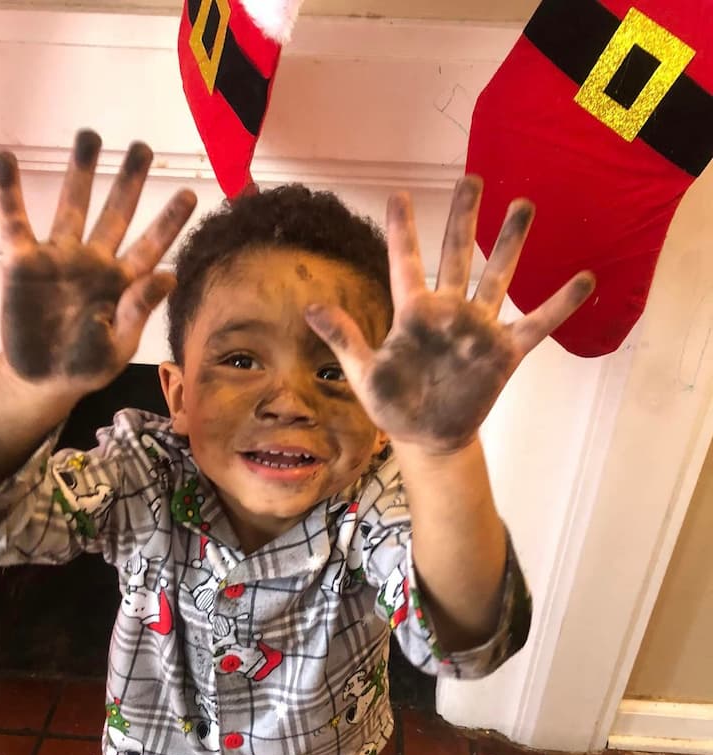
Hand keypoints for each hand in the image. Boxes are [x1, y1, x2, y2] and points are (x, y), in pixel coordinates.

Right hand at [0, 128, 196, 397]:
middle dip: (129, 181)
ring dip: (80, 172)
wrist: (42, 378)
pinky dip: (9, 191)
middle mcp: (95, 262)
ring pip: (72, 206)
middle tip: (142, 147)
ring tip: (89, 136)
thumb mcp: (119, 345)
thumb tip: (171, 275)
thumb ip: (140, 309)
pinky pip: (15, 221)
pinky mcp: (23, 263)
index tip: (190, 194)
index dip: (169, 221)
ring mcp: (59, 258)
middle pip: (116, 214)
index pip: (151, 246)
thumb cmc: (87, 365)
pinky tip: (5, 159)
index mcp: (123, 283)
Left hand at [305, 177, 594, 453]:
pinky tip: (583, 279)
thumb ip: (345, 338)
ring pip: (497, 277)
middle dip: (464, 218)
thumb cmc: (393, 407)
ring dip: (510, 243)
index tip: (397, 195)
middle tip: (471, 179)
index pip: (405, 263)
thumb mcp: (363, 374)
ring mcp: (478, 329)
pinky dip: (559, 305)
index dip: (402, 230)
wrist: (428, 438)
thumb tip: (308, 307)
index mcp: (413, 315)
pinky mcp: (503, 352)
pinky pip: (536, 324)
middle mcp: (449, 313)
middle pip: (458, 255)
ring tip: (523, 205)